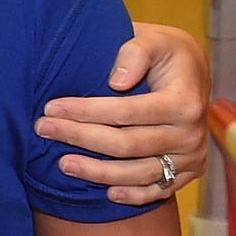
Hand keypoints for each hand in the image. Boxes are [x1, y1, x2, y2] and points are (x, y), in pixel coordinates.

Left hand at [34, 23, 207, 203]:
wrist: (191, 71)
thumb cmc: (165, 53)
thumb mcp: (154, 40)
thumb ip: (135, 53)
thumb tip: (117, 81)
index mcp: (184, 102)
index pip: (127, 112)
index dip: (86, 111)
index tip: (51, 107)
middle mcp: (191, 134)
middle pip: (127, 144)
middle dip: (81, 138)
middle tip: (43, 130)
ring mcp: (190, 156)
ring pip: (139, 172)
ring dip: (98, 172)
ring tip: (62, 164)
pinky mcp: (188, 171)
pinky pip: (159, 190)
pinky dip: (134, 195)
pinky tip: (107, 194)